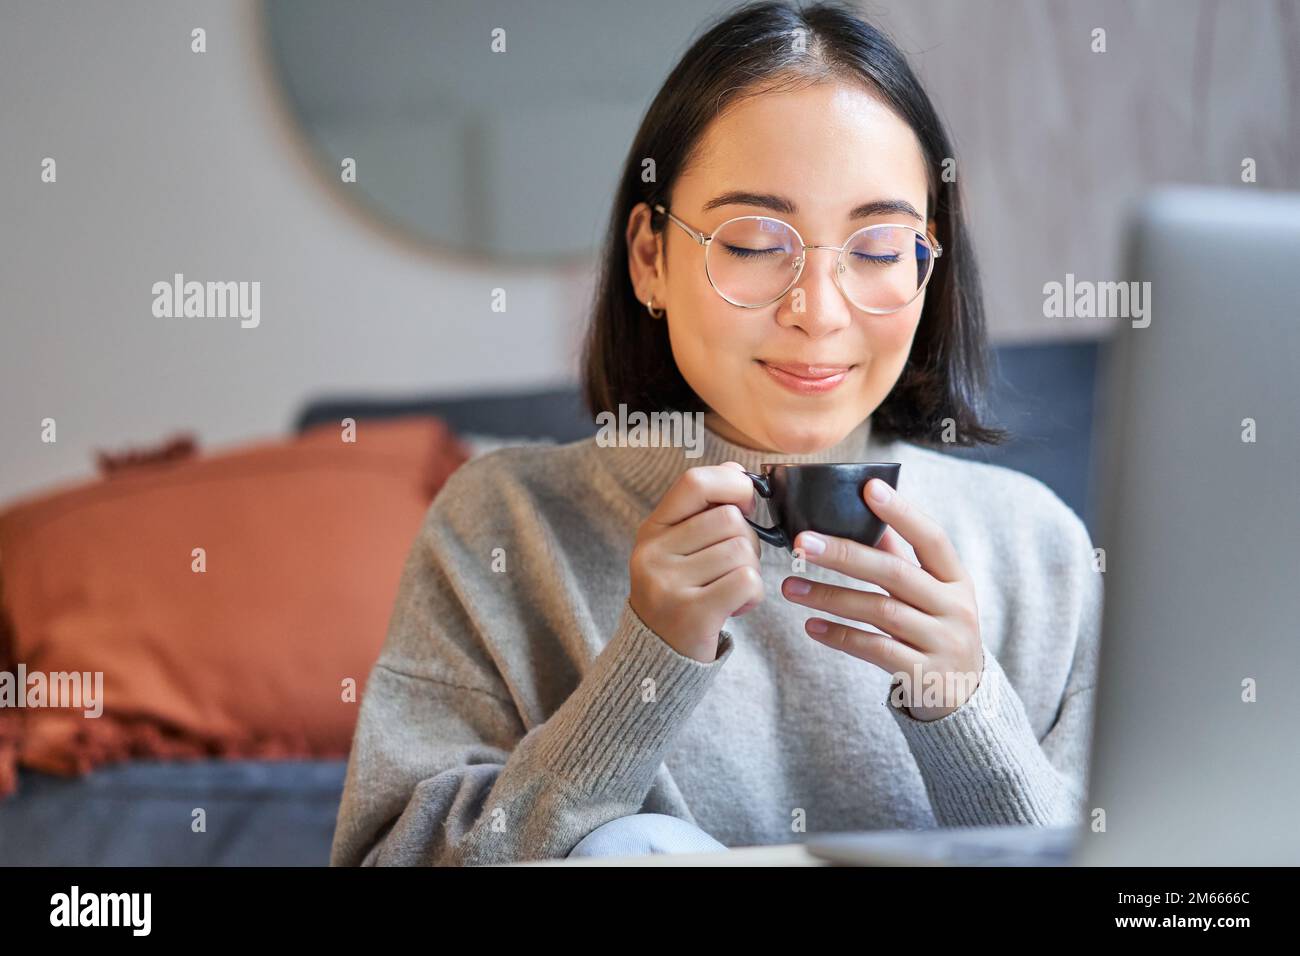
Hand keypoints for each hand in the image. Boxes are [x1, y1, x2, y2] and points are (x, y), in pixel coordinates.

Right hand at [629, 461, 763, 662]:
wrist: (659, 657)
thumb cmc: (681, 594)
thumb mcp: (680, 548)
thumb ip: (705, 509)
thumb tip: (736, 469)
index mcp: (651, 530)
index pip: (694, 482)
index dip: (732, 485)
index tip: (745, 506)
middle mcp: (653, 554)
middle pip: (730, 520)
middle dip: (747, 542)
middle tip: (733, 567)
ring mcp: (668, 584)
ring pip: (742, 551)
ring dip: (750, 571)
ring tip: (729, 590)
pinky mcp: (691, 613)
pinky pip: (747, 581)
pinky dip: (753, 595)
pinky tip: (735, 606)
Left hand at [780, 478, 982, 719]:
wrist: (964, 697)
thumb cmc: (937, 631)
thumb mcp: (932, 594)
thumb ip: (901, 559)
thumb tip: (865, 516)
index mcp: (955, 579)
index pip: (932, 538)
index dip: (903, 512)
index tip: (869, 487)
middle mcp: (954, 607)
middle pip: (895, 573)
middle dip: (845, 554)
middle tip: (803, 543)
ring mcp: (942, 641)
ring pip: (880, 611)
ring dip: (831, 597)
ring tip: (791, 587)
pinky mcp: (923, 673)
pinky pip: (875, 649)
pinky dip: (841, 636)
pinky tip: (811, 626)